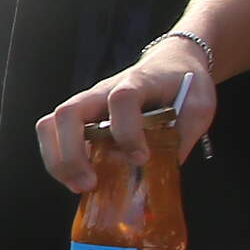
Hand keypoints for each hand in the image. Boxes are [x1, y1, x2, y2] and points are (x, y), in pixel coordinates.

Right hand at [35, 39, 217, 192]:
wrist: (172, 63)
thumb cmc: (184, 83)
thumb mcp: (198, 107)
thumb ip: (185, 136)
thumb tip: (165, 172)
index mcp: (137, 82)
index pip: (122, 99)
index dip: (128, 131)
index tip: (141, 158)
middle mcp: (103, 91)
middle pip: (68, 113)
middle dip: (72, 154)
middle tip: (90, 184)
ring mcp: (88, 104)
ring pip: (50, 124)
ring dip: (57, 160)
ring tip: (78, 186)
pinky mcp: (82, 118)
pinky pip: (55, 136)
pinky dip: (60, 162)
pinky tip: (78, 181)